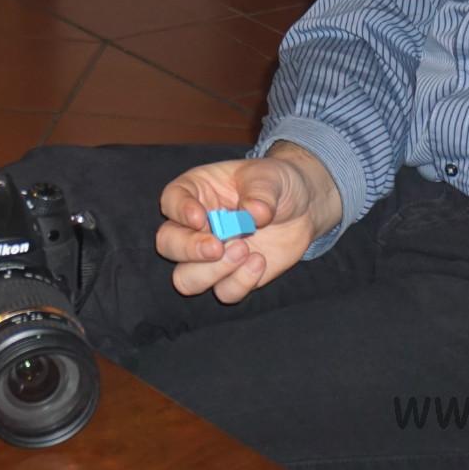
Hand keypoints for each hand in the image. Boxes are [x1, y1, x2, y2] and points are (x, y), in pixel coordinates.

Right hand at [153, 143, 342, 303]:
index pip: (171, 201)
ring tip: (245, 250)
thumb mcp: (271, 177)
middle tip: (218, 246)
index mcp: (195, 192)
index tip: (200, 218)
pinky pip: (223, 292)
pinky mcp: (230, 277)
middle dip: (189, 250)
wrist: (301, 209)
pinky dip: (240, 282)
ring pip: (185, 279)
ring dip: (211, 272)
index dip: (179, 211)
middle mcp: (194, 227)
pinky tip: (260, 261)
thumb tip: (254, 213)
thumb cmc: (276, 184)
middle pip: (167, 244)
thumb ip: (261, 193)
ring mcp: (209, 256)